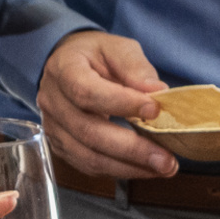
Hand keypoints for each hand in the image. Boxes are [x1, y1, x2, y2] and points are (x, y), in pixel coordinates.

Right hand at [36, 31, 176, 178]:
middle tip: (166, 159)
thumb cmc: (94, 56)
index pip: (87, 92)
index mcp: (64, 70)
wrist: (67, 66)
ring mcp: (54, 129)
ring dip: (129, 167)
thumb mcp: (116, 48)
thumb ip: (135, 67)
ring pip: (89, 157)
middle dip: (132, 149)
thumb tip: (158, 93)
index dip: (121, 104)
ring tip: (162, 168)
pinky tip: (145, 169)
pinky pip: (90, 167)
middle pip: (89, 133)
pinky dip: (121, 171)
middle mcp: (53, 103)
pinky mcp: (62, 148)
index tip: (154, 110)